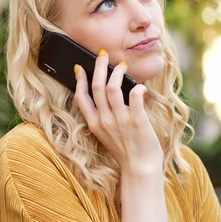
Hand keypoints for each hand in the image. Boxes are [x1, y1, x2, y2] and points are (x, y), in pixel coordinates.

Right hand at [73, 50, 162, 175]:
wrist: (140, 168)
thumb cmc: (126, 150)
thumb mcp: (105, 134)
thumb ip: (103, 115)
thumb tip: (106, 91)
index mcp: (94, 123)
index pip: (81, 97)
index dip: (80, 79)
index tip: (80, 67)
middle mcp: (104, 120)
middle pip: (97, 86)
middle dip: (99, 66)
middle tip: (103, 54)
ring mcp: (120, 120)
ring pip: (113, 87)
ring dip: (117, 72)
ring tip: (122, 66)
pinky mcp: (137, 121)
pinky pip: (135, 96)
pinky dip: (138, 87)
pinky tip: (140, 86)